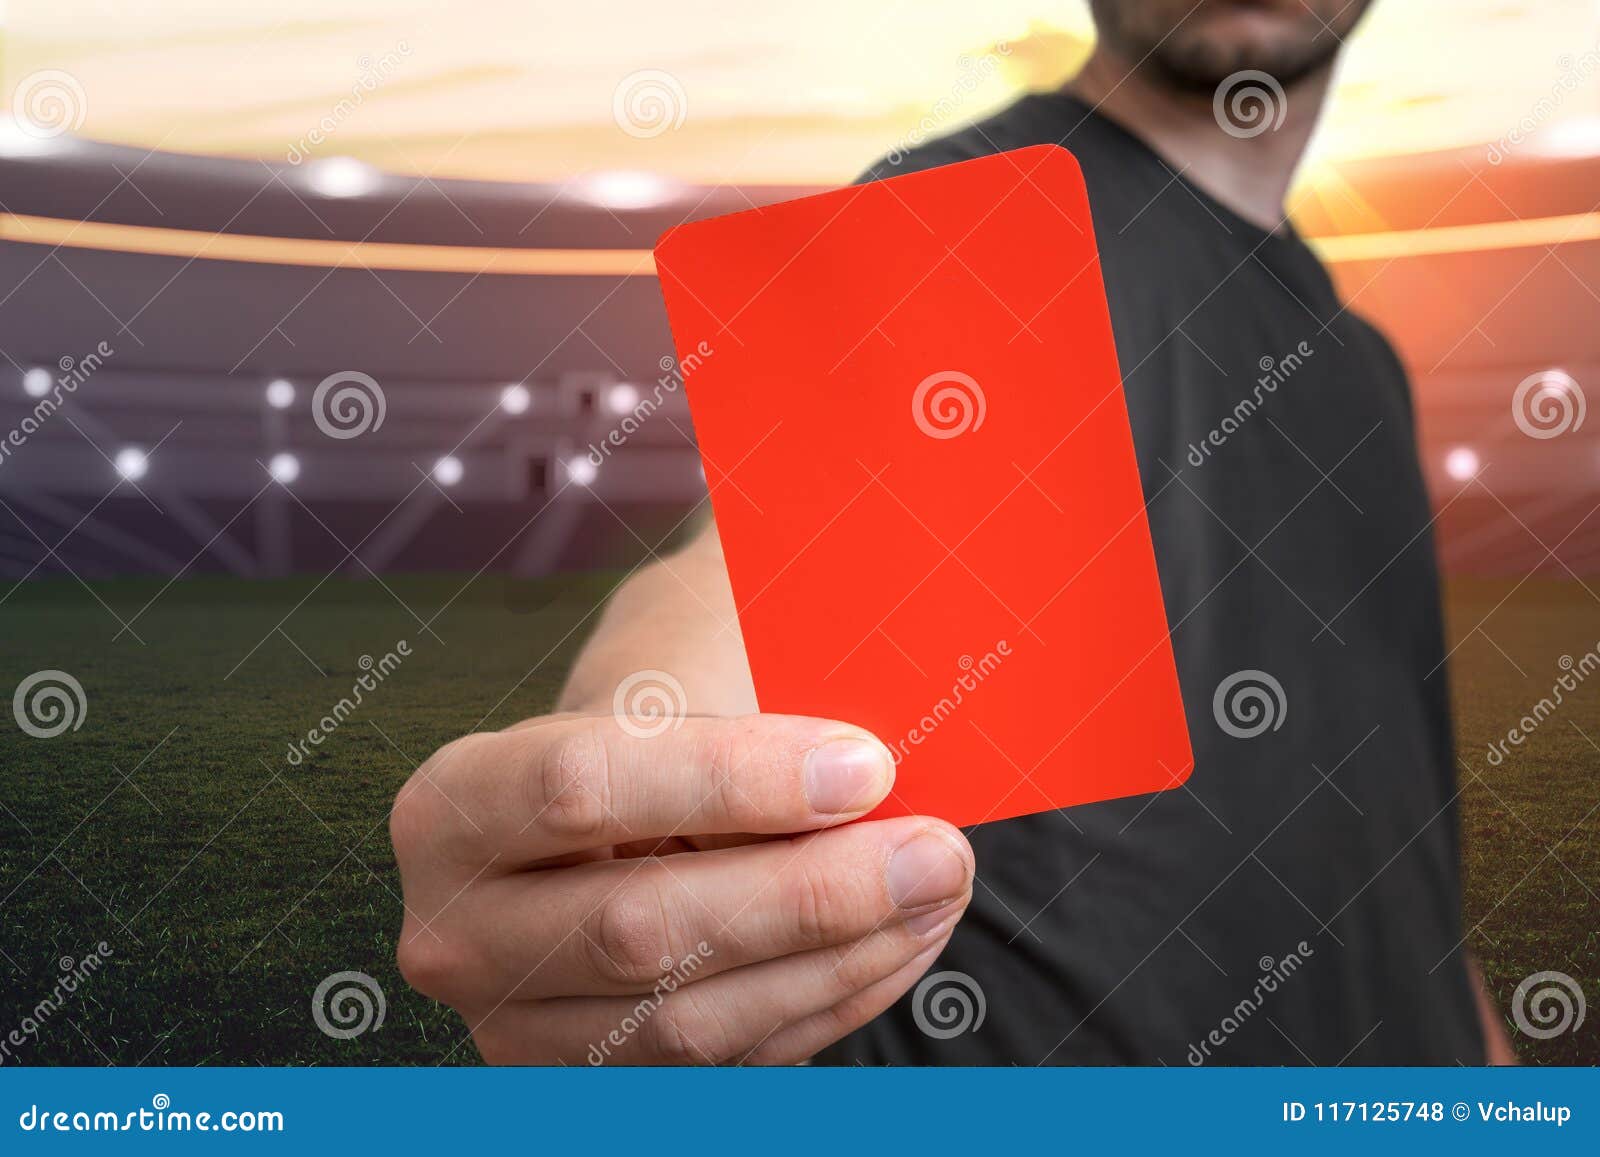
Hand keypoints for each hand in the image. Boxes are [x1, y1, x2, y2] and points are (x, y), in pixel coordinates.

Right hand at [390, 712, 973, 1063]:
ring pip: (691, 1017)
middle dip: (809, 894)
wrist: (636, 765)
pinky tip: (903, 940)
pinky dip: (829, 1001)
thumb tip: (876, 772)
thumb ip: (755, 699)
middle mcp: (458, 929)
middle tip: (935, 849)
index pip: (579, 788)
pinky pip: (727, 1057)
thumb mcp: (692, 652)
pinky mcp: (600, 1074)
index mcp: (452, 803)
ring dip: (840, 959)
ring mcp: (521, 1022)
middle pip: (638, 926)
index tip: (866, 764)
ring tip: (938, 888)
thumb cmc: (673, 681)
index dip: (730, 782)